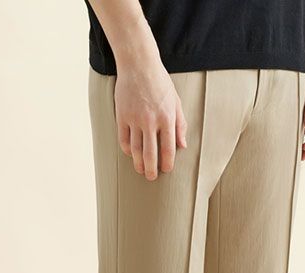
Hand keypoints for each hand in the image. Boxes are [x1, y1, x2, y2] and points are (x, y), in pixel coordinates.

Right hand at [114, 59, 186, 179]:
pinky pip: (124, 139)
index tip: (166, 170)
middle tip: (151, 177)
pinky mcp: (122, 115)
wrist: (138, 64)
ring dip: (138, 163)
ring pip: (136, 149)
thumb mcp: (176, 102)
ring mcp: (134, 119)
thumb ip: (180, 125)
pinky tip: (131, 154)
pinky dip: (127, 149)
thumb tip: (182, 145)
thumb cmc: (160, 82)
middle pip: (150, 154)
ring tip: (140, 170)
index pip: (168, 149)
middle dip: (151, 169)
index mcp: (167, 118)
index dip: (167, 163)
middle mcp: (150, 120)